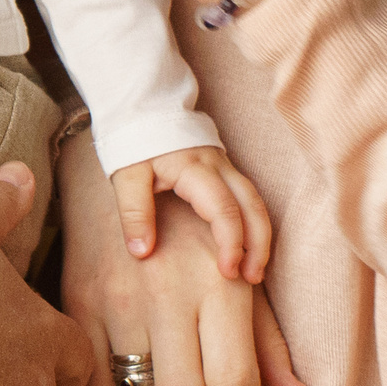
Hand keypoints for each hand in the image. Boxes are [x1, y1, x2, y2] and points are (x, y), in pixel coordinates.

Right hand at [62, 131, 315, 385]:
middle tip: (201, 379)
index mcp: (217, 283)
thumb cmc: (191, 237)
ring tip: (166, 364)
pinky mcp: (80, 304)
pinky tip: (133, 365)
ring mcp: (118, 299)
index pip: (234, 383)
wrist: (116, 183)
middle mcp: (167, 291)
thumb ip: (268, 345)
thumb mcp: (237, 281)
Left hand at [112, 146, 273, 282]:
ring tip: (255, 272)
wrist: (143, 107)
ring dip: (260, 236)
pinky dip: (254, 224)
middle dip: (258, 244)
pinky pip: (248, 198)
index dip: (230, 242)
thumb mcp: (126, 175)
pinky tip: (249, 248)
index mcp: (195, 168)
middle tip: (251, 278)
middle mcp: (218, 166)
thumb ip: (134, 212)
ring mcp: (225, 166)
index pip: (224, 209)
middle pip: (252, 205)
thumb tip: (141, 252)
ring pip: (256, 201)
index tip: (227, 272)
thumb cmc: (135, 141)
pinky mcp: (224, 170)